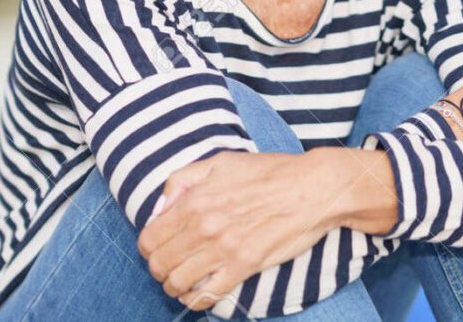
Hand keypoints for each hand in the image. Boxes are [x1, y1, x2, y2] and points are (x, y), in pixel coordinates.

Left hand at [137, 150, 338, 311]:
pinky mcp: (246, 265)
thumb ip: (183, 180)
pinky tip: (201, 293)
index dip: (149, 247)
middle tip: (170, 266)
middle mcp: (204, 226)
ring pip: (177, 283)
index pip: (149, 237)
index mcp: (194, 200)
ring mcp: (225, 248)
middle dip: (159, 268)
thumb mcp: (220, 162)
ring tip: (183, 281)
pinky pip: (208, 295)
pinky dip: (198, 300)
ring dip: (175, 286)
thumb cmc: (269, 171)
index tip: (159, 247)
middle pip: (159, 264)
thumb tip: (160, 208)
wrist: (313, 187)